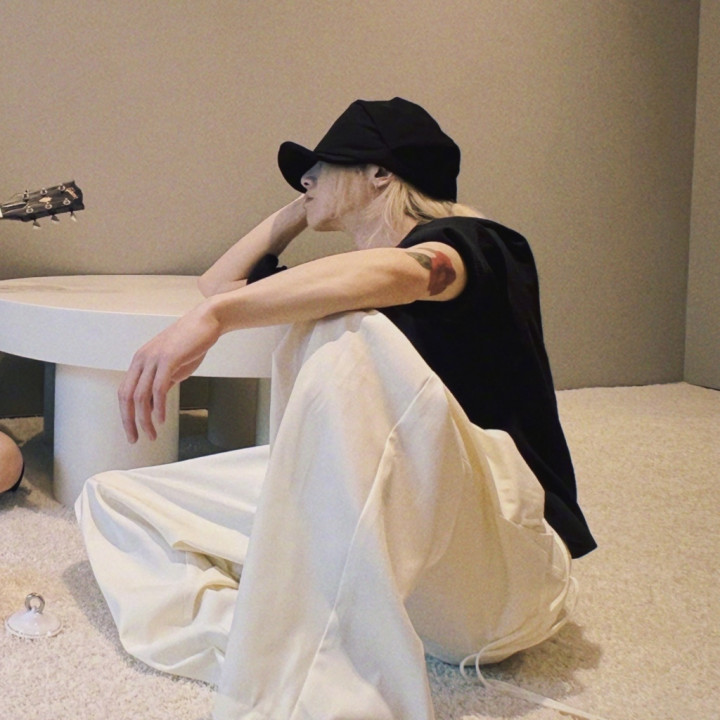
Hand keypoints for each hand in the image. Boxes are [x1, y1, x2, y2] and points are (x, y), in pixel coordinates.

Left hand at [118, 304, 221, 442]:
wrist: (207, 321)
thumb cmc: (192, 342)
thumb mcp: (174, 365)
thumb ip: (163, 381)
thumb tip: (156, 402)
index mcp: (140, 361)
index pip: (125, 392)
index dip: (126, 414)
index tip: (132, 431)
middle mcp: (142, 360)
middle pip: (126, 396)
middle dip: (129, 421)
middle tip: (136, 439)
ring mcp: (154, 359)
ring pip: (140, 396)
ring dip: (144, 419)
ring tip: (151, 434)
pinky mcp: (168, 359)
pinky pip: (158, 389)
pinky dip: (158, 407)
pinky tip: (161, 419)